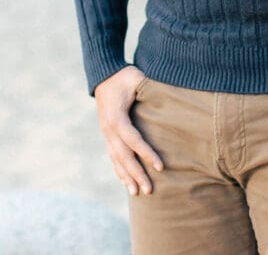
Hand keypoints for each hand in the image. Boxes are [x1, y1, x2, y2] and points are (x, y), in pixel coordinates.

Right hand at [94, 65, 163, 195]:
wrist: (104, 74)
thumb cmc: (124, 75)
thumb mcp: (135, 77)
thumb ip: (146, 87)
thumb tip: (164, 94)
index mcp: (116, 117)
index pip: (133, 140)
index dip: (146, 154)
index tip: (161, 167)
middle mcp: (109, 129)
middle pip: (124, 156)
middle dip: (137, 174)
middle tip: (149, 190)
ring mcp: (106, 133)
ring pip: (116, 159)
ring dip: (126, 177)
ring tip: (136, 193)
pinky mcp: (107, 134)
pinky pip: (113, 155)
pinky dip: (119, 170)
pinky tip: (125, 181)